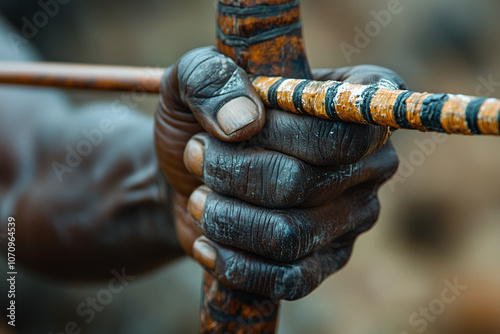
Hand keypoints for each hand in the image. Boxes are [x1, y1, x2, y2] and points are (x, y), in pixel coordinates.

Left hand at [155, 47, 401, 299]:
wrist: (190, 176)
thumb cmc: (204, 120)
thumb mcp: (193, 77)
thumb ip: (211, 78)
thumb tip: (244, 123)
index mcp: (356, 100)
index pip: (342, 123)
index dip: (279, 131)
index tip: (229, 129)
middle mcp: (370, 161)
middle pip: (306, 180)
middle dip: (235, 172)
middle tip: (197, 157)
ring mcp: (353, 217)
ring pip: (290, 233)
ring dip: (226, 218)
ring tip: (199, 198)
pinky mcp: (326, 262)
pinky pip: (289, 280)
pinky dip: (235, 265)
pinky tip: (206, 243)